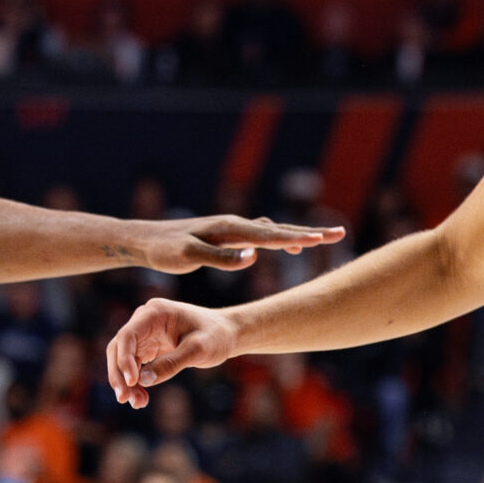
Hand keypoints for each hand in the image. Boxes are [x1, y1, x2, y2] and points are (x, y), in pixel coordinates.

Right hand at [107, 301, 239, 406]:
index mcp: (155, 313)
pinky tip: (141, 399)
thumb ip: (172, 363)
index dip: (124, 360)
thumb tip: (143, 380)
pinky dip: (136, 383)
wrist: (227, 334)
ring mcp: (145, 334)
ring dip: (126, 383)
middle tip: (124, 399)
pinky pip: (134, 367)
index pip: (128, 336)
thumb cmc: (216, 336)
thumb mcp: (198, 350)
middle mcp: (144, 321)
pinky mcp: (149, 348)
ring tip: (137, 403)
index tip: (132, 382)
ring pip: (123, 360)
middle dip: (119, 375)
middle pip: (118, 348)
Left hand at [141, 216, 342, 275]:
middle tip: (339, 233)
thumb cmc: (164, 250)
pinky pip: (261, 236)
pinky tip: (285, 246)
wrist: (144, 239)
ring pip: (272, 232)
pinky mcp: (227, 235)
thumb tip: (253, 257)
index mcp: (230, 229)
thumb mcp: (188, 256)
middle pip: (279, 229)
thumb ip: (220, 257)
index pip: (271, 236)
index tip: (323, 240)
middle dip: (310, 232)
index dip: (299, 239)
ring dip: (297, 236)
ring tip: (322, 239)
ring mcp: (232, 229)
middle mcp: (235, 225)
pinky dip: (279, 239)